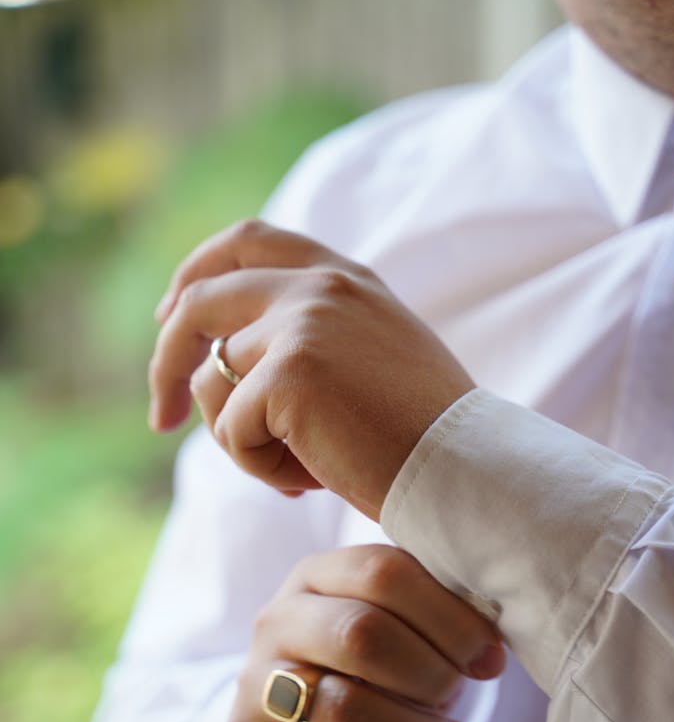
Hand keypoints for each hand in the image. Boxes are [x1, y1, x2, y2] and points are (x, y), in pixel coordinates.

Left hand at [148, 220, 474, 519]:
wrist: (464, 470)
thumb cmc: (424, 435)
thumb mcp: (374, 358)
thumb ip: (315, 336)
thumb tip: (225, 360)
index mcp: (343, 277)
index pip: (247, 240)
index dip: (196, 272)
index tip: (170, 314)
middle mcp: (318, 287)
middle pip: (199, 302)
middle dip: (166, 359)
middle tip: (161, 418)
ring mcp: (300, 324)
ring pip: (212, 384)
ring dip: (243, 440)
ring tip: (302, 470)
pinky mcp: (286, 373)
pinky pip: (231, 432)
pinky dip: (260, 469)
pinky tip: (312, 481)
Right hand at [227, 545, 503, 721]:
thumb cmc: (358, 669)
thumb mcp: (389, 627)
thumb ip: (434, 620)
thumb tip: (489, 652)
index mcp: (317, 576)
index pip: (383, 573)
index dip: (448, 617)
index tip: (489, 659)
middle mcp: (277, 621)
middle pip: (360, 634)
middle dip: (429, 674)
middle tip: (457, 698)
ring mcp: (256, 687)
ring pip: (345, 710)